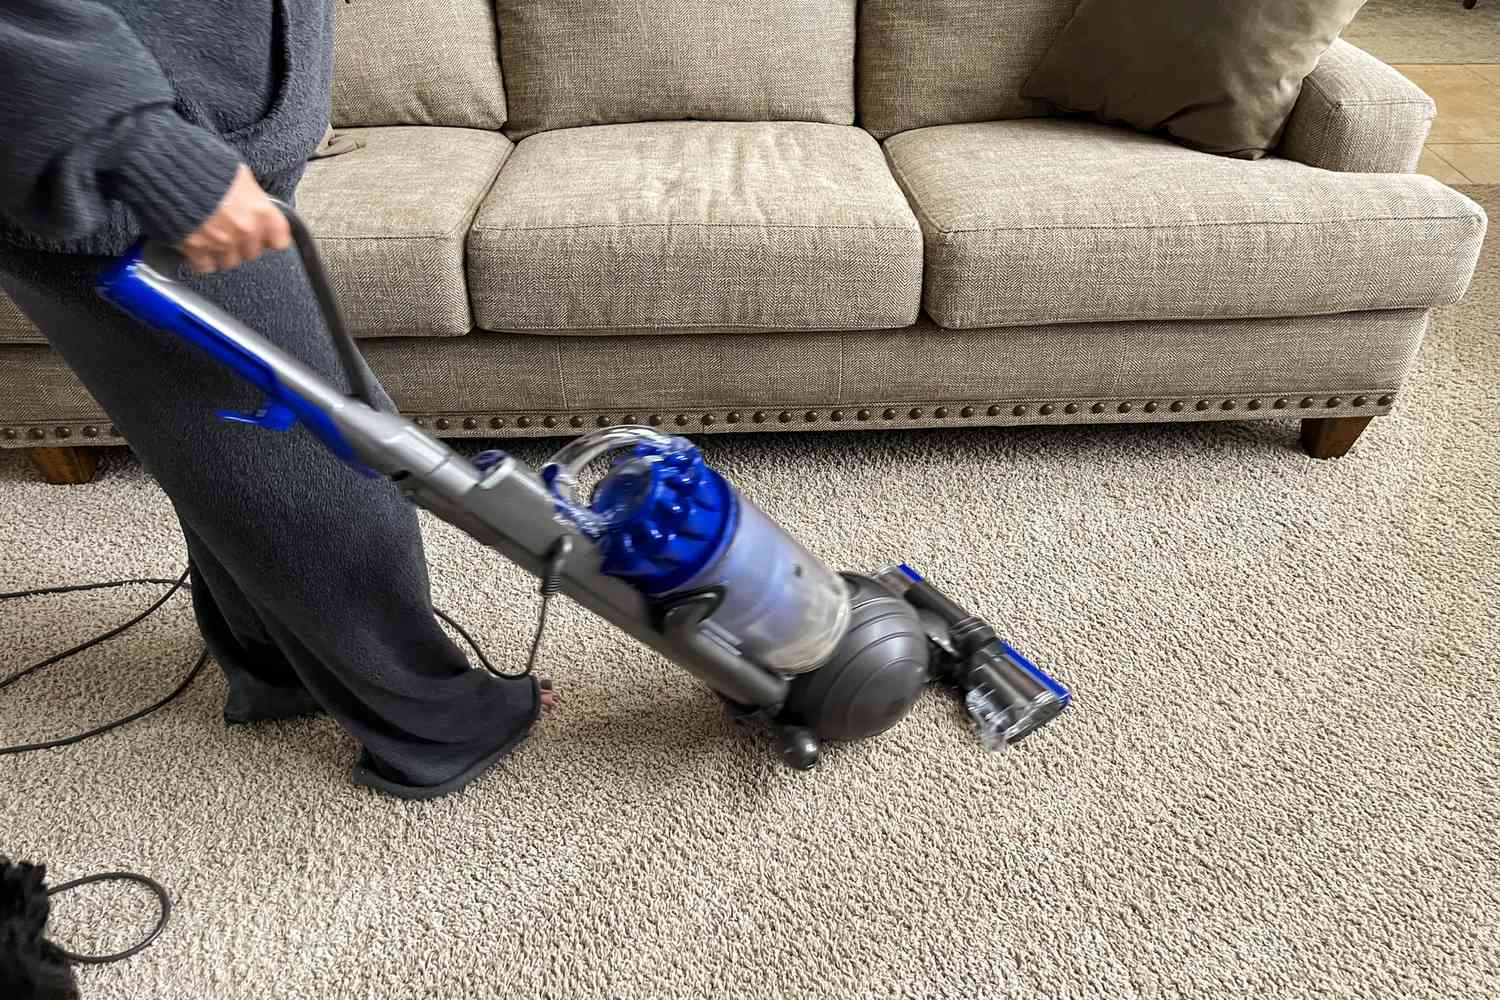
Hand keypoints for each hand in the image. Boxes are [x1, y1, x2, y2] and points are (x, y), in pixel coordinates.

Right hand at [176, 164, 290, 272]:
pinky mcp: (195, 249)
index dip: (270, 237)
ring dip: (223, 252)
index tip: (265, 235)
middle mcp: (244, 230)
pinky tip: (198, 245)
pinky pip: (205, 266)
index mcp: (260, 211)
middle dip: (243, 243)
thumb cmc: (201, 163)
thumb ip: (252, 196)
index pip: (280, 240)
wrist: (165, 166)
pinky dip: (201, 258)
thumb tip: (255, 204)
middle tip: (231, 228)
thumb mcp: (238, 174)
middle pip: (252, 252)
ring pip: (230, 262)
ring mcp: (220, 242)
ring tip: (213, 236)